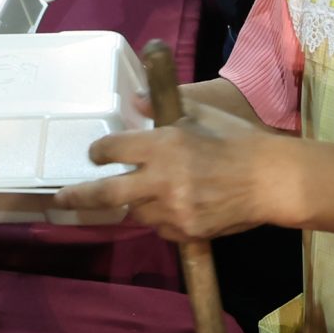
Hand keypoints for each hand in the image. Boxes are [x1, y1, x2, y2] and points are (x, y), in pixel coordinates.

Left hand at [54, 97, 286, 240]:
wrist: (272, 180)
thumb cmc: (237, 141)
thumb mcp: (199, 114)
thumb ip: (162, 107)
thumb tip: (134, 100)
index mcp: (164, 145)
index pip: (112, 150)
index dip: (100, 152)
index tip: (96, 154)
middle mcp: (162, 179)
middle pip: (106, 194)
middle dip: (78, 196)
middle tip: (61, 198)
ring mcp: (174, 210)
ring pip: (135, 212)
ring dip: (133, 203)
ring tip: (145, 194)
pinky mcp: (187, 232)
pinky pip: (160, 228)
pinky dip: (160, 219)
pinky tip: (175, 207)